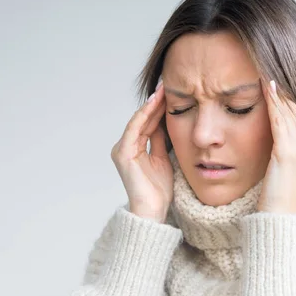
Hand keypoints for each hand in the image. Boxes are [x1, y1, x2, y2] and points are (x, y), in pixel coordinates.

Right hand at [110, 79, 172, 221]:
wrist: (153, 211)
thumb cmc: (160, 191)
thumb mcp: (165, 159)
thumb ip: (163, 142)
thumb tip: (170, 123)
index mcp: (135, 148)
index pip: (149, 123)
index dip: (160, 108)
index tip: (173, 93)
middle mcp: (126, 146)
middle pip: (144, 119)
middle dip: (157, 102)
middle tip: (169, 84)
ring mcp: (123, 149)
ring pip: (139, 120)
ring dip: (151, 104)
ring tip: (164, 89)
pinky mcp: (123, 153)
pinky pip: (135, 129)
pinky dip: (144, 114)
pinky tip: (155, 103)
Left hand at [257, 80, 295, 213]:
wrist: (282, 208)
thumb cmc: (288, 189)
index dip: (288, 99)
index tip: (278, 83)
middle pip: (293, 110)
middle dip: (282, 92)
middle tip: (270, 73)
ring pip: (285, 111)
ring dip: (276, 93)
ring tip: (267, 76)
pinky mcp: (285, 148)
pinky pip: (277, 119)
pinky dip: (272, 102)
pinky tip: (267, 89)